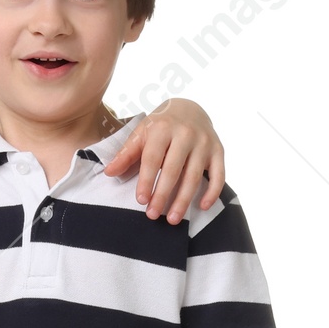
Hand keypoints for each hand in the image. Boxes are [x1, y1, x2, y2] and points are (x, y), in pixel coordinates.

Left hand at [104, 99, 224, 223]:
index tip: (141, 200)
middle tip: (153, 215)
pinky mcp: (218, 150)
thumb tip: (109, 173)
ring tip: (173, 219)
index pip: (153, 159)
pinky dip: (213, 191)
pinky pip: (219, 174)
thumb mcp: (140, 134)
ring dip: (184, 199)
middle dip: (163, 194)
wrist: (189, 108)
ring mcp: (204, 142)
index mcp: (163, 128)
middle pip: (174, 170)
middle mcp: (186, 134)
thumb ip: (126, 154)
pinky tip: (203, 206)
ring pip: (195, 175)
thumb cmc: (160, 125)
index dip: (147, 180)